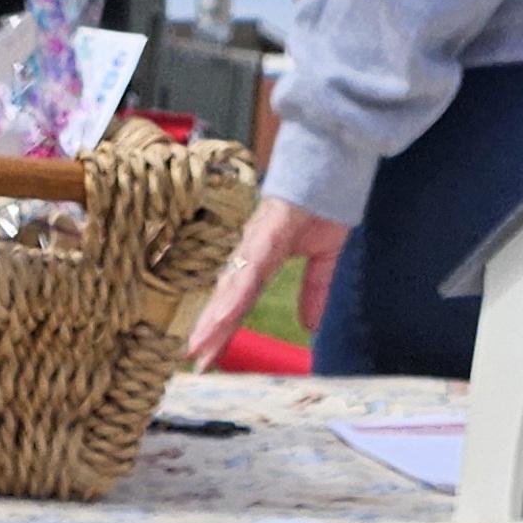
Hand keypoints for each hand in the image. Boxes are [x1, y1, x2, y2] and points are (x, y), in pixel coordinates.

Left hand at [185, 198, 351, 372]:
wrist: (335, 160)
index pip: (238, 303)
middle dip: (207, 332)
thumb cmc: (325, 201)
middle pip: (225, 300)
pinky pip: (250, 269)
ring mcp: (256, 241)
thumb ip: (315, 290)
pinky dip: (236, 294)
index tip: (206, 360)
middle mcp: (251, 252)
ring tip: (194, 348)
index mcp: (261, 259)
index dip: (222, 331)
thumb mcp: (324, 256)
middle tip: (187, 363)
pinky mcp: (268, 231)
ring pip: (230, 288)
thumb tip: (311, 327)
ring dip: (212, 319)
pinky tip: (223, 317)